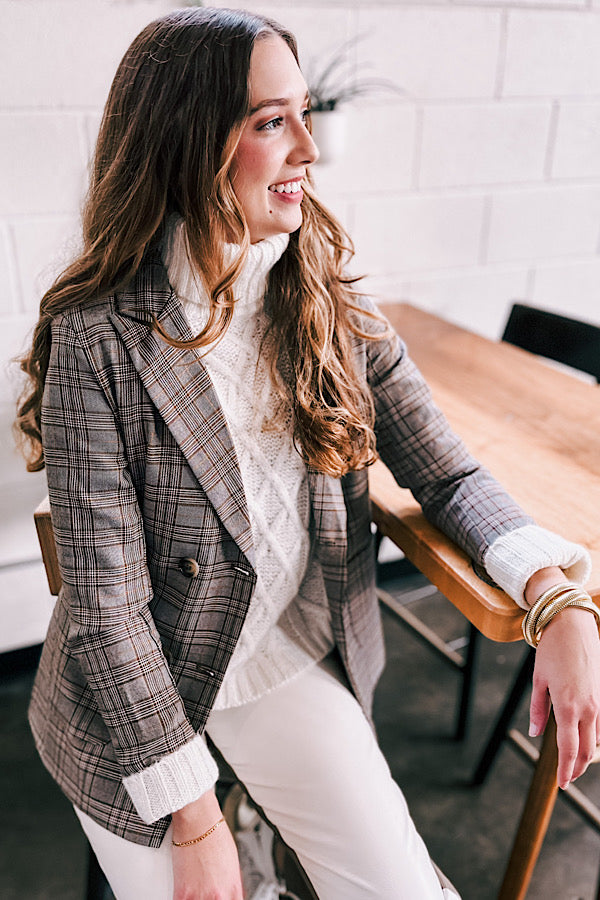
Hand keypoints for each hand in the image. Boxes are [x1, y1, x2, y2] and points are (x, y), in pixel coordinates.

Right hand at [171, 791, 242, 899]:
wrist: (198, 821)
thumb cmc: (215, 835)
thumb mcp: (232, 862)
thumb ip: (232, 883)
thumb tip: (231, 893)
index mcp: (233, 888)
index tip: (224, 899)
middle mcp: (218, 895)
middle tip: (209, 894)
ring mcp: (199, 896)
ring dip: (198, 899)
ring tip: (197, 892)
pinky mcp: (182, 893)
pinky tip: (185, 895)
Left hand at [526, 571, 599, 788]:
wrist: (572, 626)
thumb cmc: (551, 651)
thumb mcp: (538, 680)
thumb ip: (537, 710)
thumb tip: (533, 732)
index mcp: (568, 706)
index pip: (568, 749)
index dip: (564, 770)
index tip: (561, 784)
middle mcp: (588, 708)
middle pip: (585, 750)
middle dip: (576, 767)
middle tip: (566, 780)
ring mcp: (599, 702)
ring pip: (595, 739)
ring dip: (584, 753)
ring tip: (573, 762)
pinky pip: (599, 723)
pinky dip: (591, 735)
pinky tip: (582, 739)